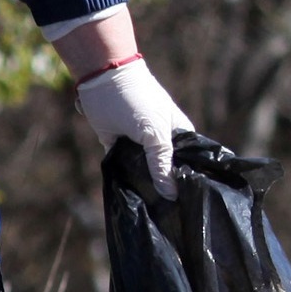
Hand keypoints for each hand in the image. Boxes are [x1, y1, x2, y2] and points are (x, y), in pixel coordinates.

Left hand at [76, 58, 193, 198]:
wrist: (101, 77)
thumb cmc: (137, 101)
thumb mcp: (155, 133)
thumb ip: (162, 165)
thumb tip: (171, 196)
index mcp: (178, 136)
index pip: (189, 165)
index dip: (189, 184)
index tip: (189, 206)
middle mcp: (160, 143)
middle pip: (166, 172)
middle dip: (166, 190)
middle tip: (168, 214)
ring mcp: (139, 146)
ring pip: (144, 173)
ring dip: (145, 187)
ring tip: (151, 211)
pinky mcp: (117, 148)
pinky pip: (124, 169)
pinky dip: (125, 180)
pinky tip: (132, 198)